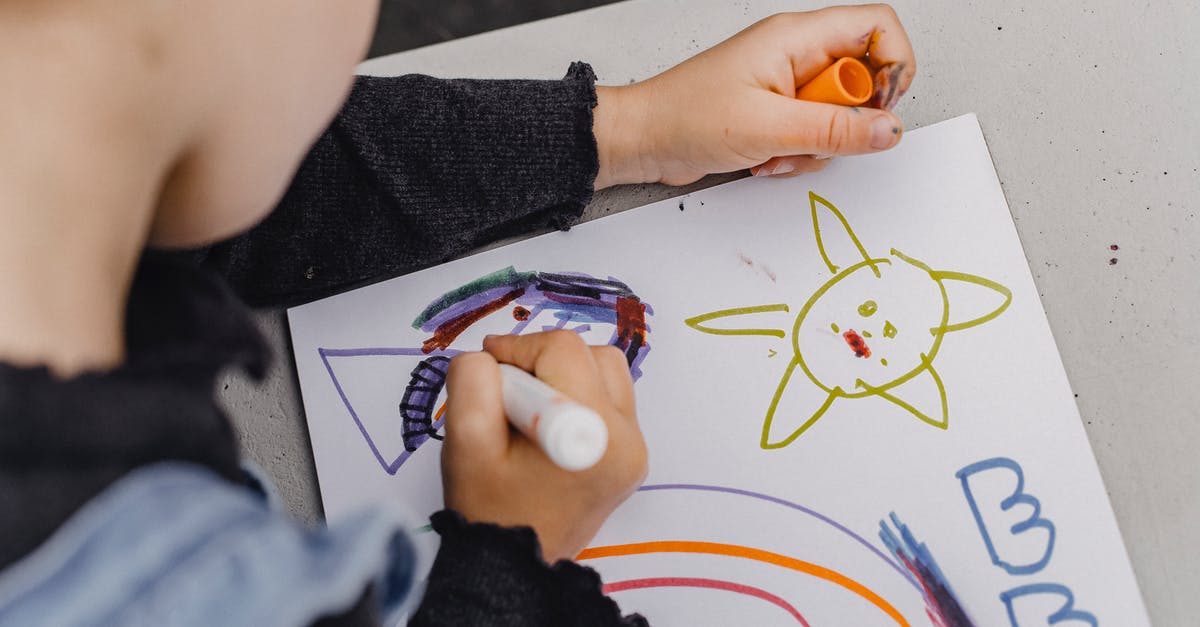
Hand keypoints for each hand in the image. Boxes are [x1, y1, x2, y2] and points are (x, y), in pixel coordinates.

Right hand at [439, 331, 647, 562]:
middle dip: (543, 361)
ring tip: (530, 410)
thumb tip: (492, 354)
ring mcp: (635, 449)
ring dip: (564, 375)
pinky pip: (609, 399)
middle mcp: (627, 440)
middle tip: (509, 394)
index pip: (562, 350)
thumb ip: (473, 381)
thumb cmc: (490, 509)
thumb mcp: (465, 441)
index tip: (489, 369)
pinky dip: (578, 396)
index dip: (517, 349)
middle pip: (591, 355)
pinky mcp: (631, 455)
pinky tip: (549, 426)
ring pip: (605, 372)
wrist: (515, 564)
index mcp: (593, 436)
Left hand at [592, 4, 916, 186]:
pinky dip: (796, 155)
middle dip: (844, 122)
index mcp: (796, 37)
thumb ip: (834, 130)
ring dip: (816, 146)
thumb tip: (888, 130)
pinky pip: (812, 135)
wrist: (643, 140)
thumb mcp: (768, 127)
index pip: (876, 26)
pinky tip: (764, 159)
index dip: (893, 66)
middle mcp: (795, 55)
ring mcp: (785, 86)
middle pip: (861, 80)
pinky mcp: (775, 114)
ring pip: (838, 116)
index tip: (879, 109)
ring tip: (776, 151)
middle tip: (811, 136)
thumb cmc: (685, 117)